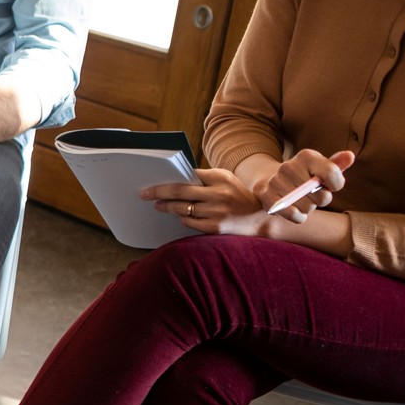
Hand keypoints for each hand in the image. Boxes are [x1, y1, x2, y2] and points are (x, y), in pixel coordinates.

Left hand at [141, 168, 273, 234]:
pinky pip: (189, 222)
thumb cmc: (236, 195)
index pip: (187, 176)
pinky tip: (181, 215)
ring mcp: (216, 212)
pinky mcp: (215, 227)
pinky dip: (183, 218)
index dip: (167, 180)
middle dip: (159, 193)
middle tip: (145, 194)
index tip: (151, 182)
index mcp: (220, 178)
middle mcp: (218, 194)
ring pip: (182, 209)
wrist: (260, 218)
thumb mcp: (225, 180)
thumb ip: (204, 178)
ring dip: (168, 207)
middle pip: (180, 192)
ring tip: (159, 205)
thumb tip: (174, 179)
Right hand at [252, 149, 354, 220]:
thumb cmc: (303, 175)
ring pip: (308, 207)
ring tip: (302, 201)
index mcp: (306, 156)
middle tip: (314, 195)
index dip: (337, 184)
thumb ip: (336, 164)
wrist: (269, 179)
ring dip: (309, 208)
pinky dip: (298, 216)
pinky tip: (295, 209)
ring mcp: (275, 182)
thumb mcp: (320, 166)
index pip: (331, 172)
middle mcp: (288, 166)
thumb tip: (350, 156)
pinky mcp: (266, 197)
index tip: (331, 186)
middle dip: (322, 199)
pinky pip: (293, 215)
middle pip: (322, 196)